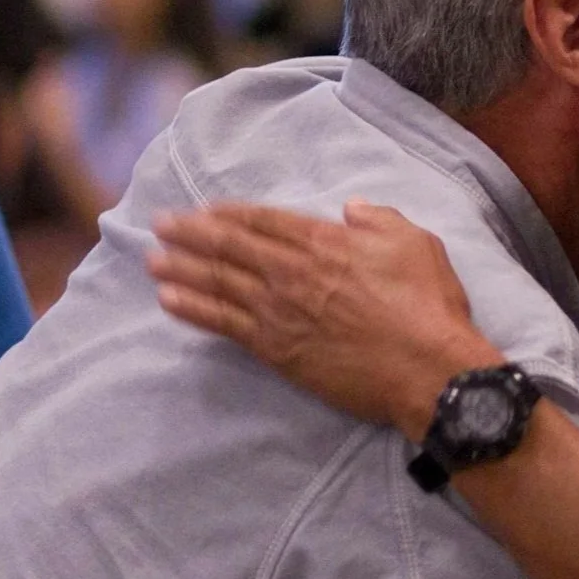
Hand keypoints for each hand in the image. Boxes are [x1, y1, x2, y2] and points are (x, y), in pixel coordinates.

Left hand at [149, 200, 503, 439]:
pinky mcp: (275, 350)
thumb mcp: (415, 242)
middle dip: (189, 233)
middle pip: (229, 246)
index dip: (228, 213)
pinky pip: (223, 324)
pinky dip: (192, 309)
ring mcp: (279, 312)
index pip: (262, 220)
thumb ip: (379, 219)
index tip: (203, 210)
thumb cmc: (427, 305)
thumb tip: (352, 209)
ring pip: (217, 282)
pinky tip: (168, 301)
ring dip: (180, 269)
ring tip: (152, 260)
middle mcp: (291, 272)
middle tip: (160, 224)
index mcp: (324, 241)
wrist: (426, 368)